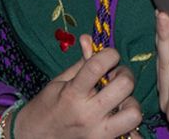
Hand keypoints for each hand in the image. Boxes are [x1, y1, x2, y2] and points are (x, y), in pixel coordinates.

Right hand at [13, 36, 142, 138]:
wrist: (34, 138)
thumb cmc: (46, 107)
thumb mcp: (59, 82)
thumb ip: (80, 63)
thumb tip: (88, 39)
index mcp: (73, 94)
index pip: (98, 65)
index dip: (110, 54)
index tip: (109, 55)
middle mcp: (88, 114)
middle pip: (124, 86)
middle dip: (124, 74)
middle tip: (114, 77)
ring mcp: (98, 133)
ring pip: (134, 113)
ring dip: (131, 101)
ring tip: (119, 99)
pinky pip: (131, 135)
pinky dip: (129, 124)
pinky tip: (119, 116)